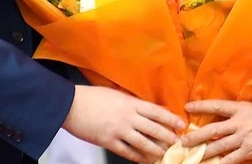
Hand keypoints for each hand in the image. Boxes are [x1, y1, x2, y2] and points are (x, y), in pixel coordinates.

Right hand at [62, 85, 185, 162]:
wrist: (70, 105)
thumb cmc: (91, 96)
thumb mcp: (115, 94)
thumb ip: (130, 102)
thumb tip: (145, 109)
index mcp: (130, 102)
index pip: (156, 111)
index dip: (170, 118)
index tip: (181, 124)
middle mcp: (128, 117)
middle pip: (154, 129)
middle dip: (168, 137)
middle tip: (178, 143)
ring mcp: (119, 131)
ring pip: (144, 144)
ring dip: (156, 151)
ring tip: (165, 155)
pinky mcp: (108, 142)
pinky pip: (127, 153)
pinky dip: (138, 158)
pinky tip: (144, 161)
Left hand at [181, 100, 251, 162]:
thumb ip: (241, 114)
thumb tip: (229, 118)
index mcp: (240, 109)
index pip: (216, 106)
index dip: (200, 106)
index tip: (187, 107)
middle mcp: (238, 123)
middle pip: (212, 129)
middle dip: (196, 135)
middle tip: (182, 140)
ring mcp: (243, 138)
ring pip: (218, 145)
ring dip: (204, 151)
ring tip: (192, 155)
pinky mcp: (249, 151)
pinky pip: (231, 159)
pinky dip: (220, 163)